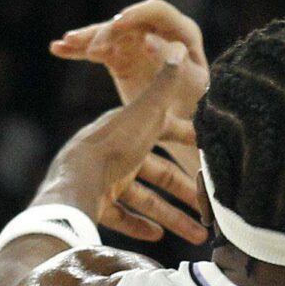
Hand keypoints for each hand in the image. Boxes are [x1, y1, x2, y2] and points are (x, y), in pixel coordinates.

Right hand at [51, 0, 208, 104]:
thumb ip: (171, 62)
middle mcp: (158, 31)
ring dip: (87, 37)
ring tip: (66, 42)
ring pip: (108, 34)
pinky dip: (79, 49)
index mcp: (182, 32)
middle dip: (107, 32)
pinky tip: (58, 48)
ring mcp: (137, 42)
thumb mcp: (188, 85)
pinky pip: (97, 49)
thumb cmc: (196, 104)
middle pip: (127, 22)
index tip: (117, 24)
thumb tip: (147, 38)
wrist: (186, 123)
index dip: (136, 15)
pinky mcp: (121, 56)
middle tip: (93, 48)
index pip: (156, 11)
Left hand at [63, 41, 209, 241]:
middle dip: (184, 190)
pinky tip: (157, 237)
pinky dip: (138, 224)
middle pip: (157, 171)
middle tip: (209, 209)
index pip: (163, 129)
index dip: (186, 139)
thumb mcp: (146, 113)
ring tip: (196, 235)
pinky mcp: (93, 203)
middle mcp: (115, 151)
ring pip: (143, 198)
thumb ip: (165, 85)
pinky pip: (120, 215)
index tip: (208, 152)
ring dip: (170, 216)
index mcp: (128, 126)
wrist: (76, 184)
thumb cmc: (114, 146)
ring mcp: (103, 179)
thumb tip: (180, 49)